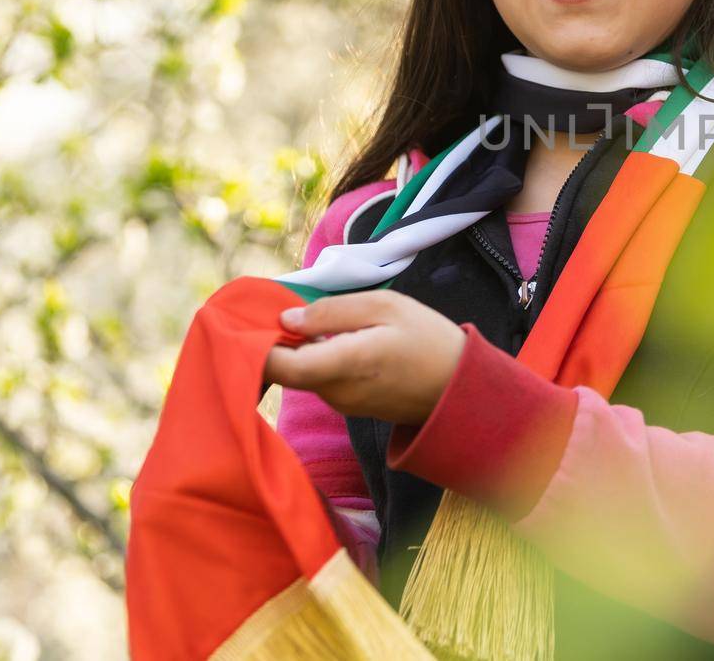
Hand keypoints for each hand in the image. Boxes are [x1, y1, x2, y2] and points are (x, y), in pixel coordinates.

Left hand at [263, 289, 465, 425]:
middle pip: (286, 370)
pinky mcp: (348, 406)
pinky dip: (318, 359)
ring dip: (301, 349)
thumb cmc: (427, 339)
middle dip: (278, 342)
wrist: (460, 387)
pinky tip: (337, 340)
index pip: (281, 366)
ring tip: (318, 321)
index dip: (259, 346)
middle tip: (282, 309)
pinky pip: (321, 379)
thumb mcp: (386, 307)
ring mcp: (341, 403)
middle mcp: (336, 391)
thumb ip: (334, 312)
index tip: (253, 321)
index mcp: (346, 363)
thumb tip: (286, 319)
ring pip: (303, 373)